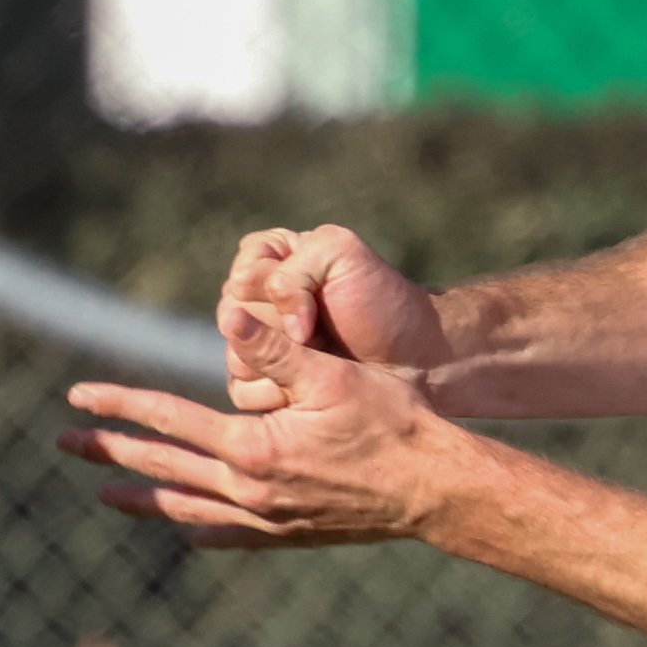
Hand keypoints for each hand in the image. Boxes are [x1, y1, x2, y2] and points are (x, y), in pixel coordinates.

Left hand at [62, 301, 466, 548]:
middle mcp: (251, 490)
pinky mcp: (294, 534)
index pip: (169, 418)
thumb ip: (273, 346)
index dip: (120, 404)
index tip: (76, 397)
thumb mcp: (331, 375)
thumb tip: (227, 310)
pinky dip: (205, 531)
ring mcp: (270, 519)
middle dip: (112, 451)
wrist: (438, 488)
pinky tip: (188, 533)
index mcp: (253, 446)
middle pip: (165, 467)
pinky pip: (235, 536)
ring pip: (189, 508)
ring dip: (145, 497)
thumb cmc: (393, 423)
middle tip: (66, 444)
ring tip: (107, 493)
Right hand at [219, 224, 447, 384]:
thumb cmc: (381, 301)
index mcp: (274, 260)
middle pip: (232, 317)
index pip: (243, 273)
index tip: (318, 299)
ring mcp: (261, 348)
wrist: (414, 359)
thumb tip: (271, 317)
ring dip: (275, 363)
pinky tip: (307, 389)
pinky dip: (274, 391)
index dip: (274, 289)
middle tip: (318, 334)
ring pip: (234, 356)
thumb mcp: (342, 255)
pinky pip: (242, 391)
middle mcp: (260, 303)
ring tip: (319, 361)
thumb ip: (294, 269)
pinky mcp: (268, 385)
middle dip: (278, 328)